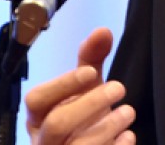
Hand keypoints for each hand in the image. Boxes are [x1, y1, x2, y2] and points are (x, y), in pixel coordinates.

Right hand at [24, 27, 136, 144]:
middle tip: (119, 87)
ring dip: (107, 127)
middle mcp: (44, 140)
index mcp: (39, 116)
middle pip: (57, 123)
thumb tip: (102, 31)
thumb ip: (90, 59)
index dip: (63, 84)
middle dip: (90, 103)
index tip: (92, 72)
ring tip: (128, 111)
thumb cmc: (82, 116)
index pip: (36, 99)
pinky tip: (127, 136)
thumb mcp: (85, 87)